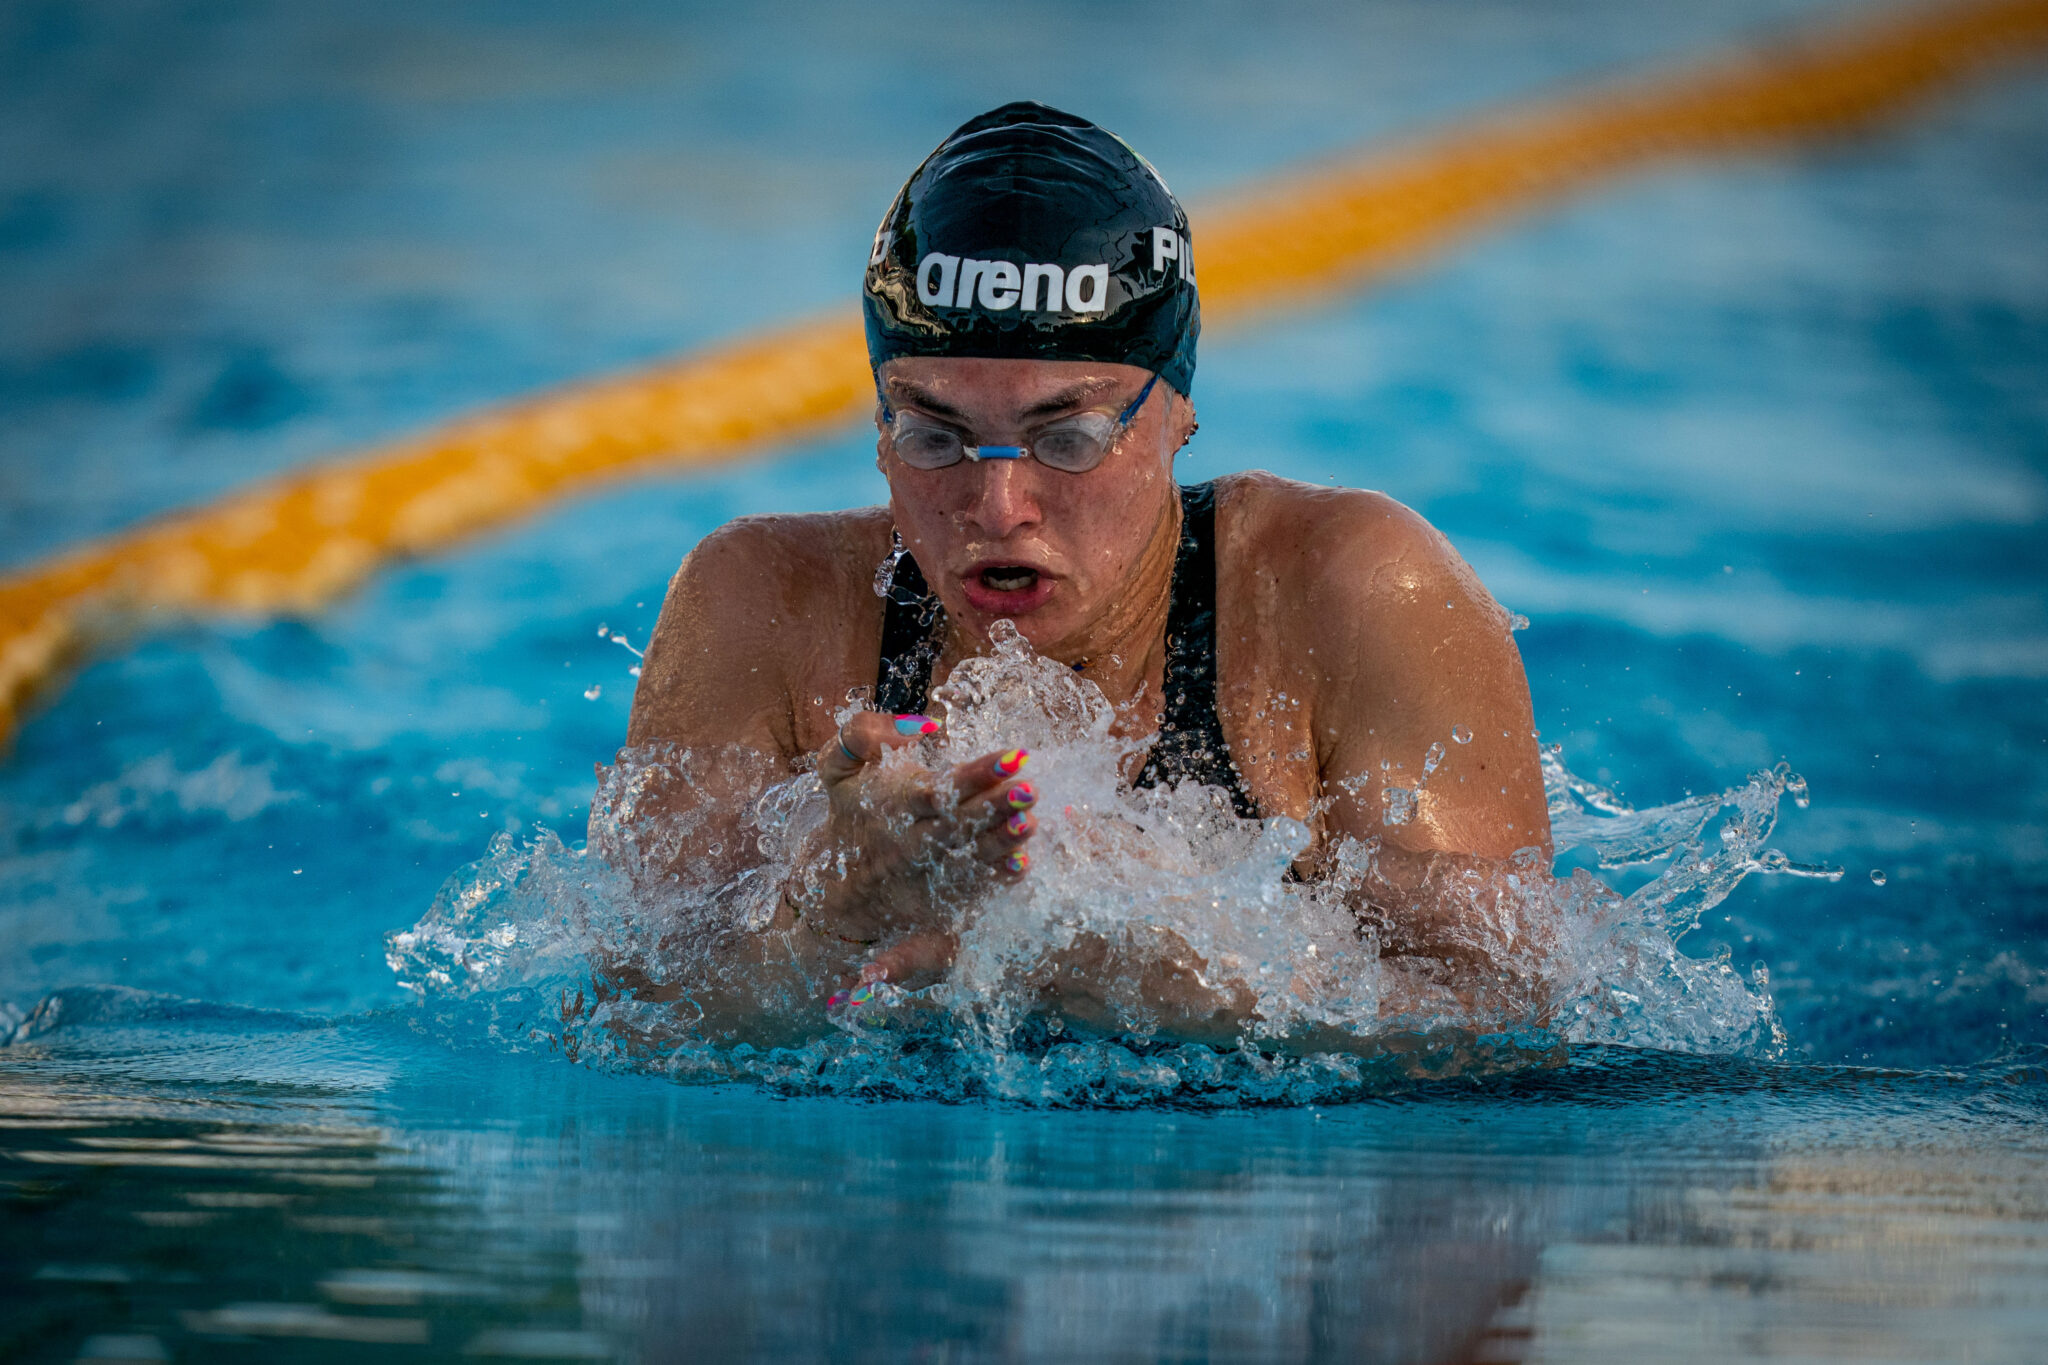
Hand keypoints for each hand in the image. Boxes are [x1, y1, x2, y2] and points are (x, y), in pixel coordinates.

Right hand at [783, 711, 1037, 959]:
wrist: (840, 888)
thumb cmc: (850, 815)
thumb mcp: (838, 770)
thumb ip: (863, 734)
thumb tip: (922, 724)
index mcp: (894, 805)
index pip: (937, 790)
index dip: (976, 774)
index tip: (1013, 756)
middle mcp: (913, 841)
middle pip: (959, 824)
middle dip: (996, 806)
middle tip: (1031, 789)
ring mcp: (930, 872)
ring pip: (970, 856)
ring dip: (1003, 840)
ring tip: (1030, 821)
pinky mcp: (942, 896)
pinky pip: (974, 887)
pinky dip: (998, 876)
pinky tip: (1022, 863)